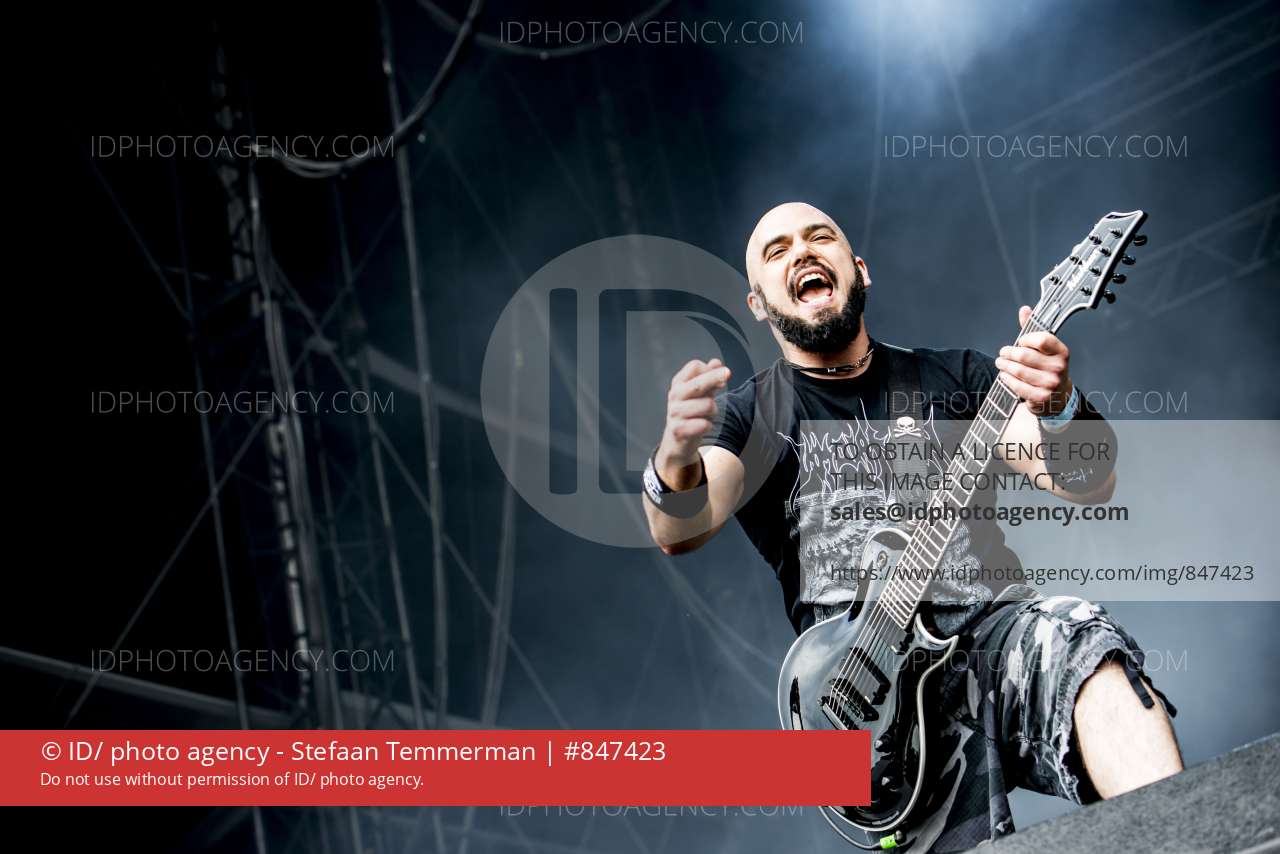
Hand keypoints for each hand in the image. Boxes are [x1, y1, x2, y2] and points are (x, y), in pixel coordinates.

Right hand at [656, 358, 731, 486]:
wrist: (677, 440)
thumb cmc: (691, 412)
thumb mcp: (700, 393)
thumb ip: (709, 378)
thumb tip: (716, 362)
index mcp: (679, 383)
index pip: (695, 367)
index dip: (710, 370)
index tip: (720, 376)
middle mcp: (675, 396)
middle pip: (699, 382)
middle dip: (716, 378)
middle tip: (728, 374)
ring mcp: (674, 413)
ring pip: (707, 405)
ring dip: (714, 410)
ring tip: (708, 415)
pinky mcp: (678, 430)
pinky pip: (703, 424)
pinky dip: (708, 425)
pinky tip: (704, 426)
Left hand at [995, 306, 1072, 416]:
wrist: (1057, 395)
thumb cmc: (1047, 367)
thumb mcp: (1045, 348)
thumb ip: (1033, 329)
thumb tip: (1024, 310)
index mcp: (1061, 351)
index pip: (1041, 339)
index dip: (1026, 339)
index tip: (1020, 341)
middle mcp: (1058, 367)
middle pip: (1024, 355)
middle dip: (1008, 352)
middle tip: (1002, 353)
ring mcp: (1050, 383)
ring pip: (1018, 370)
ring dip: (1004, 365)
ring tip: (1000, 363)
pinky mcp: (1041, 397)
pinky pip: (1017, 385)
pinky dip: (1006, 378)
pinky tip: (1004, 375)